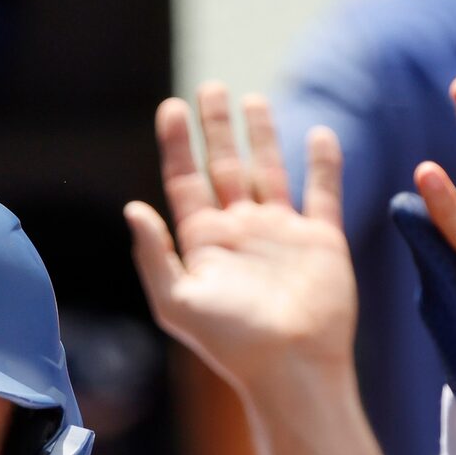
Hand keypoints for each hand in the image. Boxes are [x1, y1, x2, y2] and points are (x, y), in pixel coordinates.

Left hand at [125, 85, 355, 389]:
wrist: (291, 367)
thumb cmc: (231, 342)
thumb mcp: (176, 301)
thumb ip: (153, 254)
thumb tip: (132, 208)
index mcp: (204, 241)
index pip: (185, 181)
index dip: (176, 144)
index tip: (172, 108)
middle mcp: (240, 231)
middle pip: (224, 166)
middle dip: (215, 128)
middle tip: (210, 87)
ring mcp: (281, 233)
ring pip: (269, 171)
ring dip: (261, 136)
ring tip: (252, 99)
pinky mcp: (321, 240)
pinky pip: (322, 192)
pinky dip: (323, 163)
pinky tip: (318, 134)